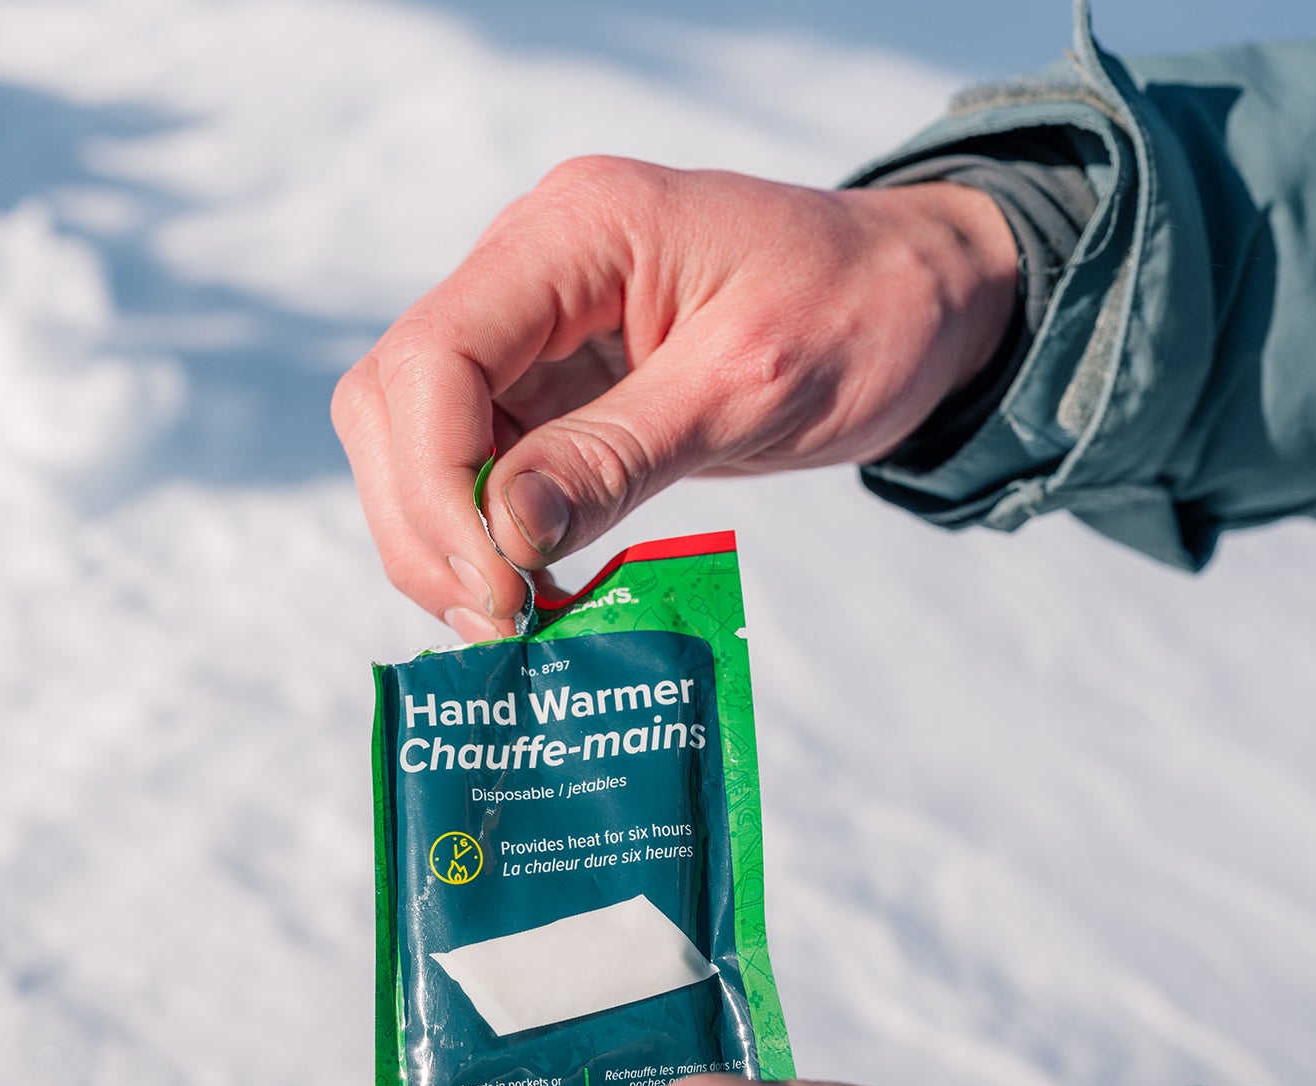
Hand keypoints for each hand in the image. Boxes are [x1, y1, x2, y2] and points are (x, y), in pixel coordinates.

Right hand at [331, 159, 1017, 638]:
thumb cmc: (861, 316)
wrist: (918, 299)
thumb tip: (505, 536)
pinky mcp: (554, 381)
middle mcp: (532, 265)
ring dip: (445, 540)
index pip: (434, 354)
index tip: (498, 588)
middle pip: (398, 398)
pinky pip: (481, 462)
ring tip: (514, 624)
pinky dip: (489, 536)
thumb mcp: (750, 388)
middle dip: (425, 523)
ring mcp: (535, 325)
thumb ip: (618, 455)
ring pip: (421, 439)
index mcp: (577, 231)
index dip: (437, 483)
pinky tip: (533, 594)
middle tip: (498, 625)